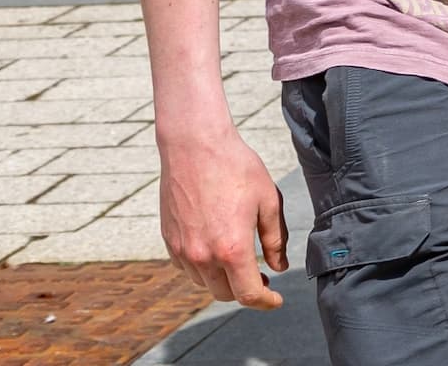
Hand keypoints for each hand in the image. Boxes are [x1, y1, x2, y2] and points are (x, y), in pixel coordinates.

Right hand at [158, 127, 288, 308]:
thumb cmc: (236, 168)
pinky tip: (216, 247)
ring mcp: (182, 250)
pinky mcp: (169, 241)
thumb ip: (275, 238)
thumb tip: (278, 267)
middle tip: (262, 277)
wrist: (195, 146)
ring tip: (239, 259)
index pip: (249, 294)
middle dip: (245, 290)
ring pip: (205, 283)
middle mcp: (203, 256)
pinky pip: (188, 267)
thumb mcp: (267, 200)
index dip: (266, 301)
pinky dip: (204, 267)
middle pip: (225, 293)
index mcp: (232, 249)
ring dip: (223, 279)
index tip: (276, 299)